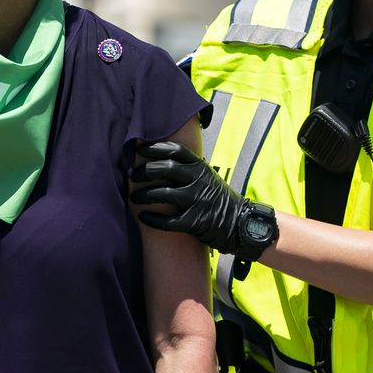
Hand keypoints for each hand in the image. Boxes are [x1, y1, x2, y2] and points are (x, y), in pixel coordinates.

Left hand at [130, 142, 247, 253]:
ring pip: (164, 194)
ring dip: (144, 195)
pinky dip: (153, 219)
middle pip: (166, 168)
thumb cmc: (217, 198)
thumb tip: (159, 155)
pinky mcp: (196, 222)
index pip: (175, 150)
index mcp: (200, 167)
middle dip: (145, 172)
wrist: (240, 223)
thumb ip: (188, 166)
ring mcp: (198, 201)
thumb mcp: (207, 176)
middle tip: (133, 177)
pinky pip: (168, 221)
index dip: (154, 149)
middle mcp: (199, 181)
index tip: (139, 151)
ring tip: (134, 198)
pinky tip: (143, 217)